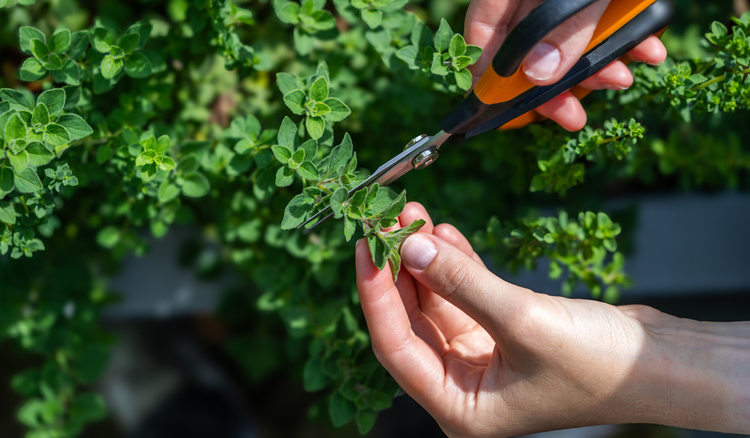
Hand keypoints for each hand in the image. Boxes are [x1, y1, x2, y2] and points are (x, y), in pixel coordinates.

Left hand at [356, 202, 749, 436]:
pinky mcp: (501, 333)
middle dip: (400, 268)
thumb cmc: (602, 366)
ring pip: (436, 303)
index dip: (376, 295)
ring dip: (426, 259)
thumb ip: (462, 284)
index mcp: (460, 409)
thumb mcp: (523, 321)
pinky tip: (444, 233)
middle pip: (412, 321)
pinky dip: (455, 265)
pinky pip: (464, 295)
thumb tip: (411, 246)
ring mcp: (481, 360)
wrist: (665, 364)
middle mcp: (464, 389)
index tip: (364, 247)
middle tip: (388, 220)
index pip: (396, 347)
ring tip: (414, 214)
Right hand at [465, 0, 667, 130]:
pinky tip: (646, 51)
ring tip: (623, 79)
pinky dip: (623, 39)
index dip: (490, 78)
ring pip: (567, 39)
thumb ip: (566, 26)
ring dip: (596, 66)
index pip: (485, 32)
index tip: (507, 110)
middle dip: (555, 85)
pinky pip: (600, 22)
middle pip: (528, 45)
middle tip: (572, 117)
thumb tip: (537, 76)